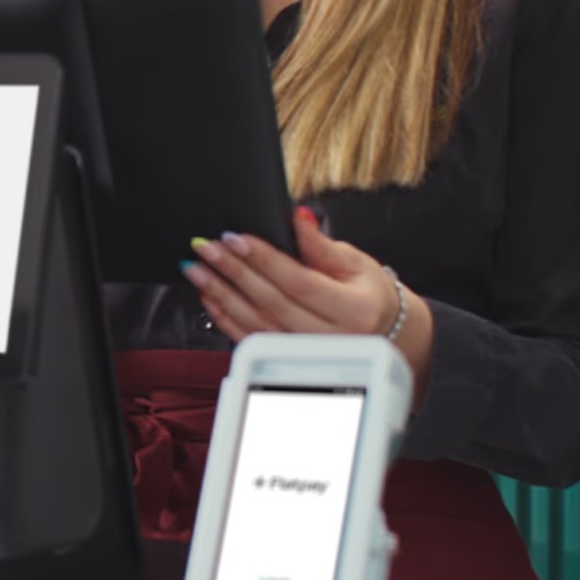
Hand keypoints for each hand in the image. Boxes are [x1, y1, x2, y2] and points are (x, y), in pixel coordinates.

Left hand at [181, 208, 434, 406]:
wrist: (382, 330)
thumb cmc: (368, 292)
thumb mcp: (354, 261)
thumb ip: (319, 243)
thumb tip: (294, 218)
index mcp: (353, 311)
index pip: (299, 282)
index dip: (264, 260)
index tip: (235, 238)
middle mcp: (332, 340)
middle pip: (272, 302)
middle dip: (234, 272)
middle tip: (206, 248)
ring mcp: (309, 355)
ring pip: (256, 324)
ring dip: (222, 294)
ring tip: (198, 269)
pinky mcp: (290, 361)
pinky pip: (252, 339)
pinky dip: (225, 318)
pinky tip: (210, 297)